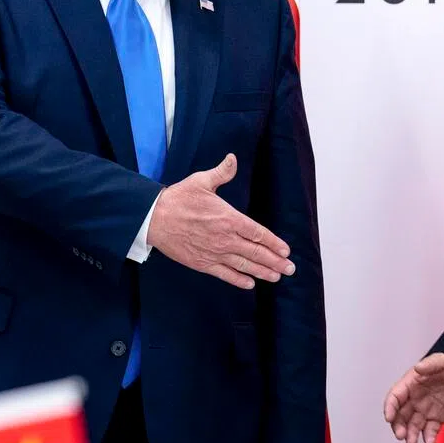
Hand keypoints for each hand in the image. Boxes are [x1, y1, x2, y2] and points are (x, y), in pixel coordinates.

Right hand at [147, 154, 294, 288]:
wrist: (153, 218)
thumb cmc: (178, 199)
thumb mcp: (201, 181)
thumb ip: (222, 173)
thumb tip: (233, 159)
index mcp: (228, 218)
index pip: (258, 233)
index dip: (274, 243)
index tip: (285, 250)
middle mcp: (225, 238)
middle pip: (256, 252)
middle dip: (275, 262)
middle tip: (289, 269)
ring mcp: (214, 253)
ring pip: (244, 266)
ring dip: (262, 272)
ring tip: (277, 277)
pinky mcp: (202, 263)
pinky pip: (225, 274)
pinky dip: (239, 280)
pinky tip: (250, 284)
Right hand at [383, 353, 443, 442]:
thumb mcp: (439, 361)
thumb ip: (429, 365)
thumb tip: (418, 367)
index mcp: (410, 385)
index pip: (395, 397)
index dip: (390, 407)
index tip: (389, 418)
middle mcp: (414, 400)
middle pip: (401, 415)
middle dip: (398, 426)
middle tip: (401, 435)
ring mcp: (424, 410)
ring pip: (413, 426)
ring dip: (411, 435)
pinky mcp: (436, 419)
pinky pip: (430, 430)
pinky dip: (429, 438)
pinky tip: (429, 442)